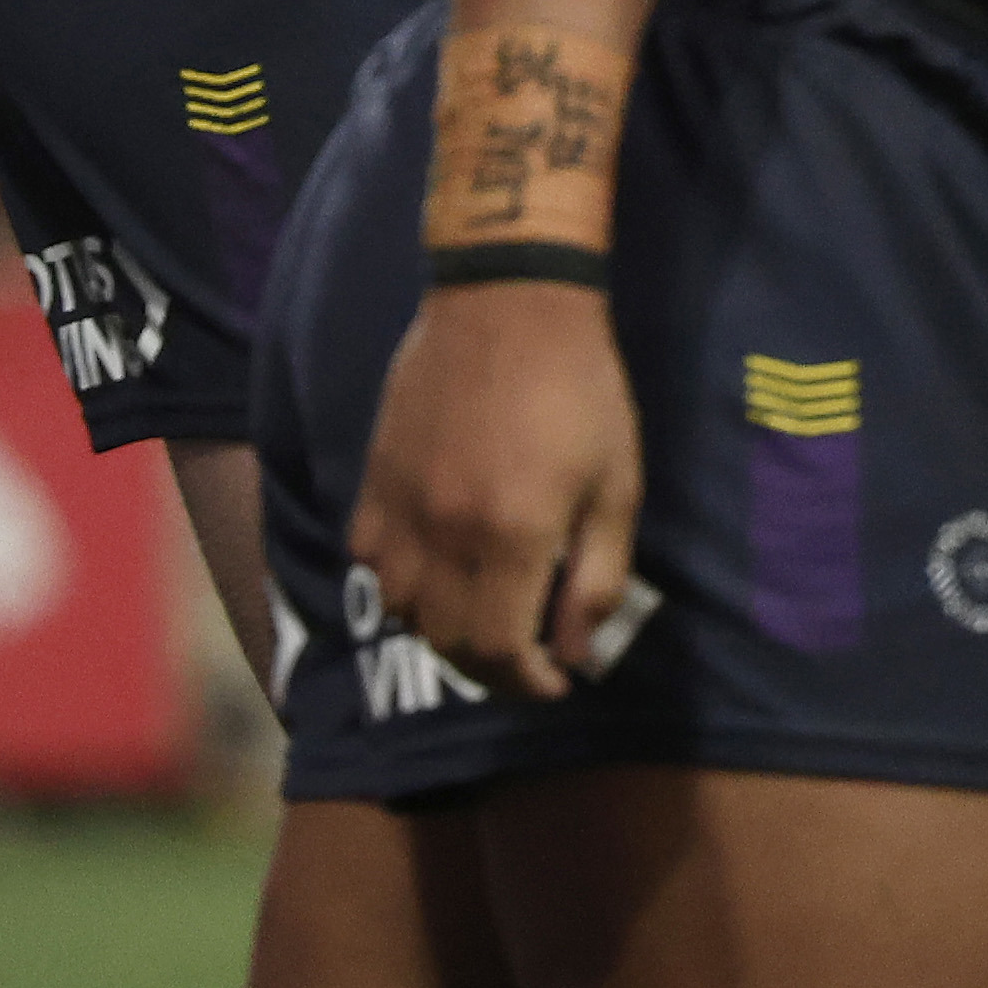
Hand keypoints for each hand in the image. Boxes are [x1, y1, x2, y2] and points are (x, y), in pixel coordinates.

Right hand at [349, 275, 642, 700]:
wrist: (510, 304)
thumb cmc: (582, 390)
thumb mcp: (618, 484)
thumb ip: (598, 577)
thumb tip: (580, 654)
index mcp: (512, 535)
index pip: (501, 650)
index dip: (528, 682)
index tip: (556, 682)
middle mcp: (444, 533)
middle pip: (448, 642)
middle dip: (491, 669)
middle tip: (527, 662)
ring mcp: (399, 508)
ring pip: (401, 611)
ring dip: (444, 633)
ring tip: (486, 623)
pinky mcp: (373, 482)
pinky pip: (368, 561)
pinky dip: (398, 586)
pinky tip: (437, 573)